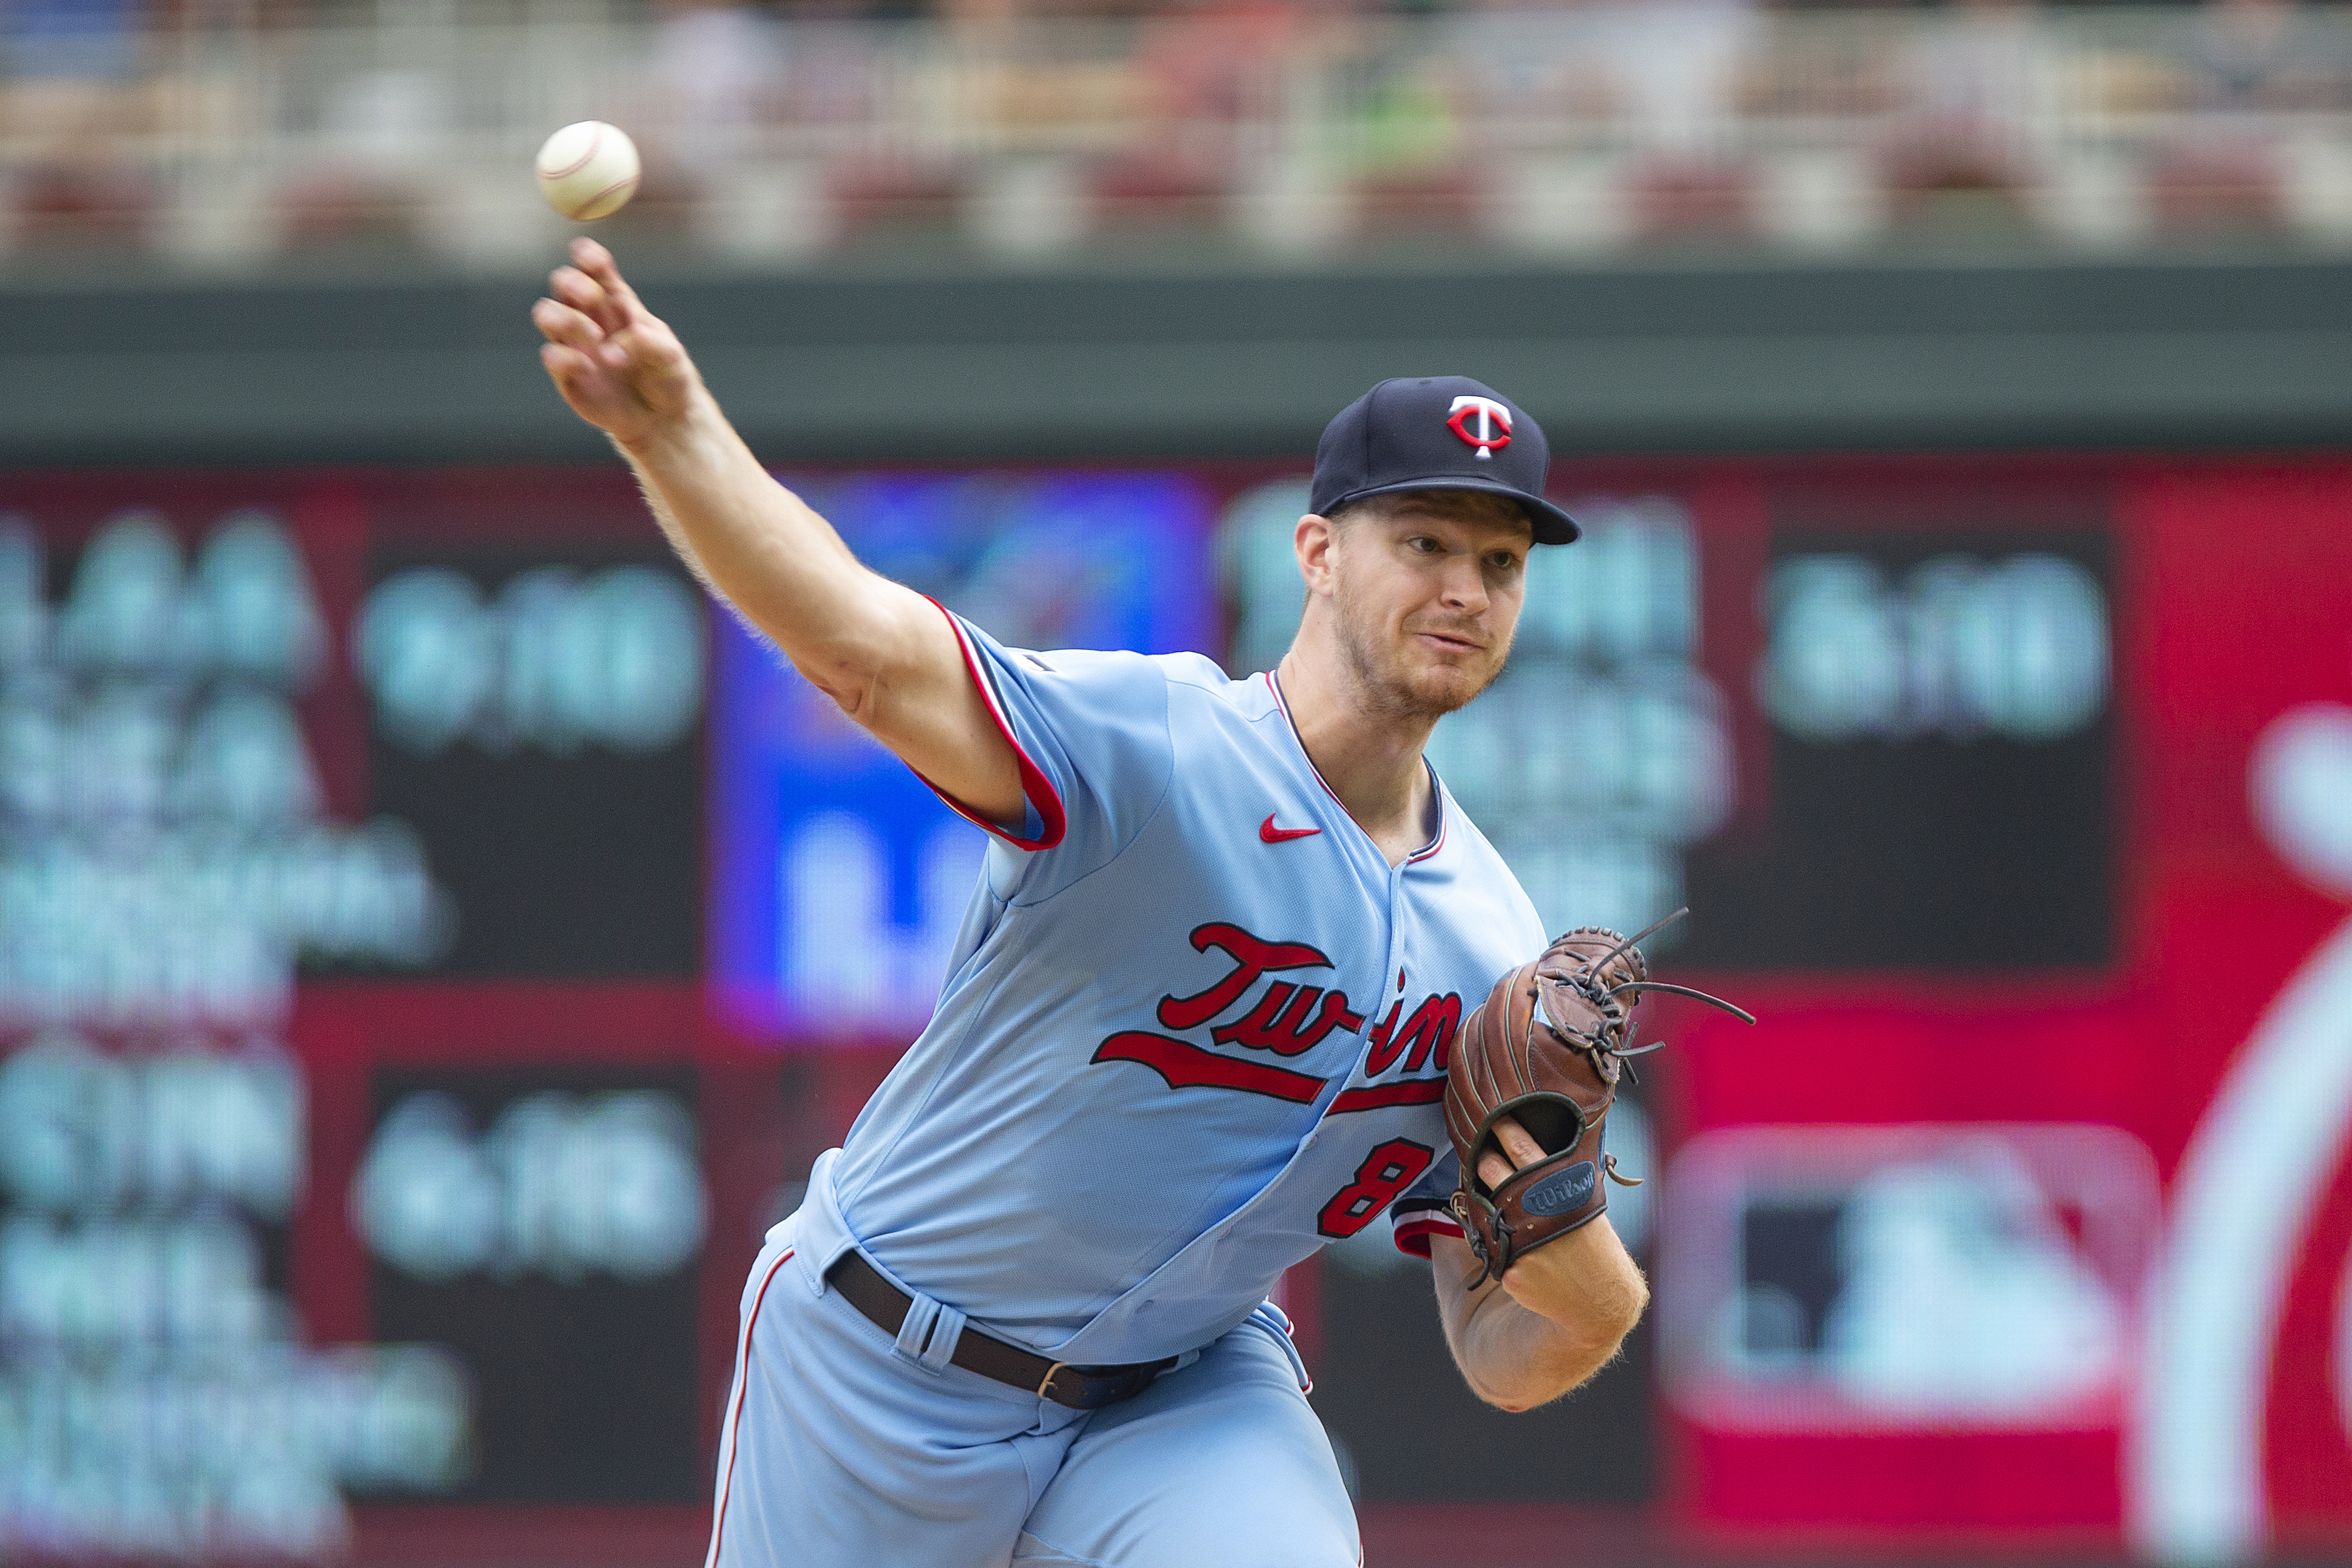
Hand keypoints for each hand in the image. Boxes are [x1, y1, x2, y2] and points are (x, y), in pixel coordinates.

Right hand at [532, 238, 700, 447]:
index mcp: (617, 302)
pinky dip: (567, 358)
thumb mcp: (670, 356)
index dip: (587, 256)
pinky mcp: (567, 374)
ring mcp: (575, 345)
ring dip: (565, 318)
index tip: (589, 257)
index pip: (595, 269)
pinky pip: (551, 355)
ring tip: (596, 337)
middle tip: (595, 298)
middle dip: (573, 282)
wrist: (664, 418)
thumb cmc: (667, 377)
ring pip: (546, 313)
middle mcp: (590, 317)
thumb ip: (648, 343)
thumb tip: (612, 351)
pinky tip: (590, 368)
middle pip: (562, 283)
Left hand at [1473, 1114, 1646, 1328]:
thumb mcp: (1586, 1209)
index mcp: (1563, 1192)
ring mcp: (1524, 1244)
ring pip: (1488, 1213)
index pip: (1523, 1150)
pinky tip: (1523, 1258)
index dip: (1504, 1130)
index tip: (1492, 1118)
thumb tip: (1528, 1155)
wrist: (1601, 1303)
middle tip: (1481, 1156)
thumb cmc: (1594, 1250)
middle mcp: (1540, 1213)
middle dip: (1483, 1162)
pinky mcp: (1511, 1273)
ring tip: (1503, 1208)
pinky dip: (1501, 1251)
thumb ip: (1558, 1184)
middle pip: (1493, 1173)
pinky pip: (1494, 1252)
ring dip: (1488, 1206)